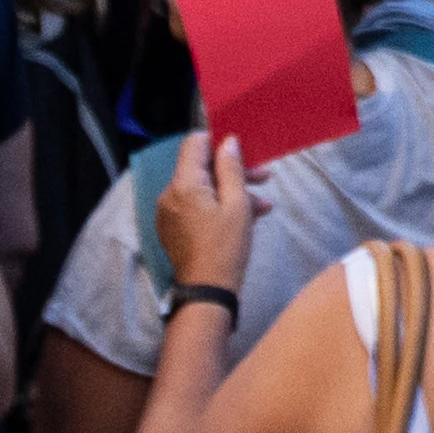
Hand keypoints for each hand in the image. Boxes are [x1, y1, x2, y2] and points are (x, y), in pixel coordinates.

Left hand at [156, 131, 260, 295]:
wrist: (207, 291)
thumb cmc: (226, 246)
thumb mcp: (237, 204)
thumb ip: (231, 168)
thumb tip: (228, 142)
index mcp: (183, 184)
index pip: (194, 143)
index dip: (218, 141)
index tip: (243, 149)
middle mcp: (169, 194)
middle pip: (201, 168)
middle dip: (232, 170)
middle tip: (264, 176)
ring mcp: (169, 213)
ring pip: (202, 189)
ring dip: (230, 191)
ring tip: (261, 206)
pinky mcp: (173, 228)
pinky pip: (196, 207)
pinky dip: (218, 207)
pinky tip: (245, 218)